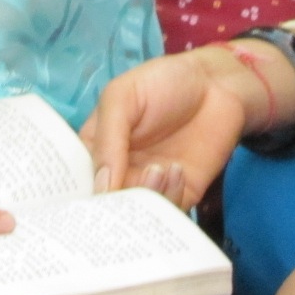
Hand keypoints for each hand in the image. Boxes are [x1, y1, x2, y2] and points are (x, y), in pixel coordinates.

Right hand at [81, 45, 292, 208]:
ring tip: (160, 169)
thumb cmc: (164, 81)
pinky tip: (177, 170)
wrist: (219, 84)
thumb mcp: (122, 97)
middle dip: (113, 206)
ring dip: (147, 197)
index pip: (76, 181)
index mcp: (96, 148)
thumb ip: (107, 139)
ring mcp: (149, 184)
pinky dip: (170, 197)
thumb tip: (100, 187)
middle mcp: (119, 171)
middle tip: (126, 192)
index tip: (79, 208)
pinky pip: (168, 212)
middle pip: (105, 205)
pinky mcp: (180, 192)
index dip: (75, 197)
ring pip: (137, 213)